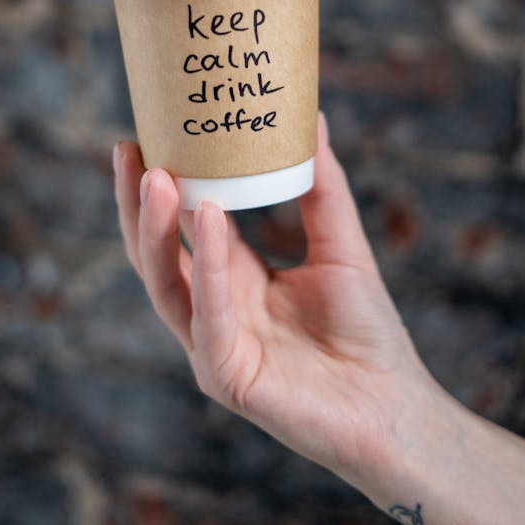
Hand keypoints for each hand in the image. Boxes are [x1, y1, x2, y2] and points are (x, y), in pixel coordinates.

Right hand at [113, 113, 432, 487]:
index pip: (182, 227)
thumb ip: (323, 186)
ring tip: (155, 177)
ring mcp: (212, 345)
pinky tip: (207, 220)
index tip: (148, 132)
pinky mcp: (226, 376)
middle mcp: (212, 310)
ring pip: (165, 284)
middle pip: (156, 254)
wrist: (394, 406)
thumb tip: (310, 118)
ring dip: (155, 230)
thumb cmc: (366, 330)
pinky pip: (207, 319)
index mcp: (232, 280)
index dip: (162, 183)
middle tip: (130, 149)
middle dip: (136, 203)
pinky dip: (207, 269)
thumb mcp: (341, 243)